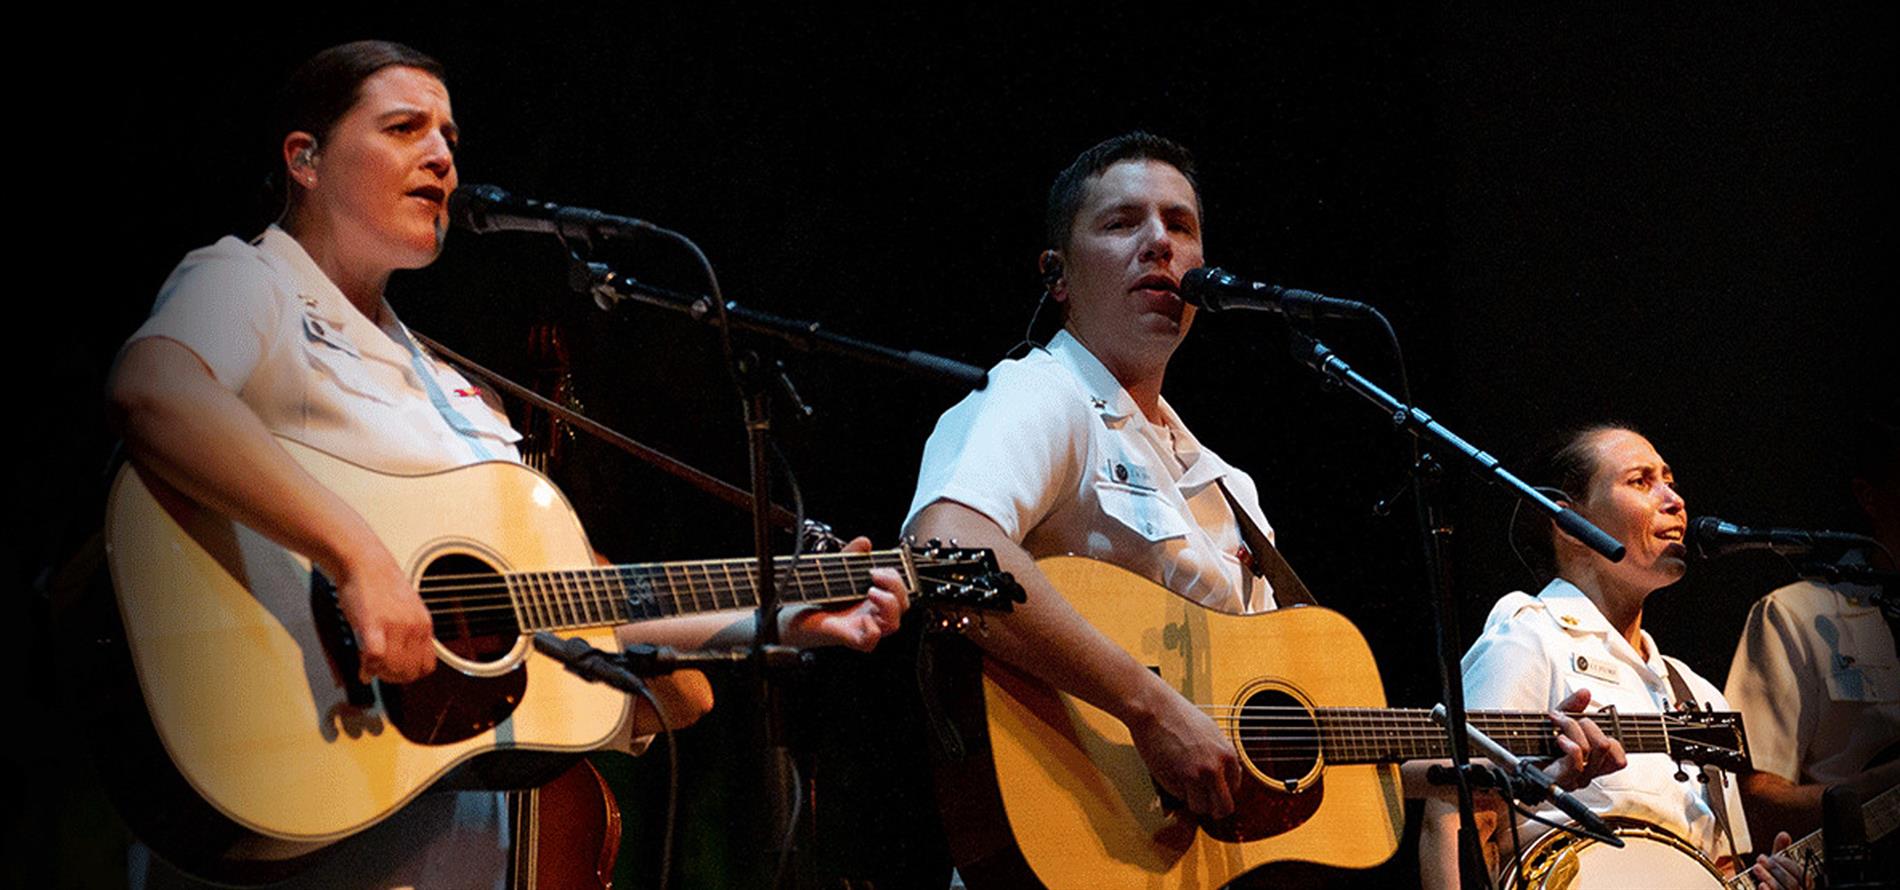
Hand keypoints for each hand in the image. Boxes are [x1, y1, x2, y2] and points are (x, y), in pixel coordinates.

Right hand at [332, 545, 436, 683]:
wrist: (365, 561)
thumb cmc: (381, 584)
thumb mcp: (407, 610)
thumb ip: (406, 636)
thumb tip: (397, 661)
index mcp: (424, 625)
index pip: (426, 666)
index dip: (410, 675)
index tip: (396, 673)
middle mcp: (414, 627)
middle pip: (409, 671)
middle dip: (393, 677)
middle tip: (379, 672)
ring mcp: (395, 626)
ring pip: (393, 668)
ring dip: (380, 673)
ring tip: (370, 667)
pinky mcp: (373, 624)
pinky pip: (375, 657)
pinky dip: (368, 667)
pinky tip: (362, 666)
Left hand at [781, 536, 907, 651]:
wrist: (794, 616)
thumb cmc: (817, 598)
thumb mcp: (836, 571)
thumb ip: (851, 555)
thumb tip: (865, 543)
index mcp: (873, 599)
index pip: (899, 589)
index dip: (895, 577)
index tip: (877, 566)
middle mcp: (871, 613)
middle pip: (902, 604)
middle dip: (896, 586)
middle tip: (875, 575)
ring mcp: (863, 627)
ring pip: (893, 624)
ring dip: (888, 604)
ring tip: (871, 592)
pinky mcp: (851, 638)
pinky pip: (870, 641)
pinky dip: (872, 632)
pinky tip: (864, 620)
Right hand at [1128, 689, 1242, 818]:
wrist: (1154, 709)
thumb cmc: (1178, 716)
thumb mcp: (1211, 732)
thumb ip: (1221, 755)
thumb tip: (1226, 777)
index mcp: (1228, 755)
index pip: (1235, 789)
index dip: (1221, 789)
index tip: (1210, 786)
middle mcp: (1214, 769)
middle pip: (1223, 809)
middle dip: (1212, 808)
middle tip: (1201, 800)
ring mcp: (1194, 777)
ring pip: (1200, 808)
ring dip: (1191, 801)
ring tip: (1182, 784)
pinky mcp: (1174, 781)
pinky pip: (1180, 798)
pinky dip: (1175, 791)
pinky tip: (1170, 772)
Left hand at [1542, 688, 1626, 789]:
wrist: (1507, 761)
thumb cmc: (1533, 745)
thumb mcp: (1555, 722)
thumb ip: (1572, 707)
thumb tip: (1585, 693)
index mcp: (1590, 764)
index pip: (1619, 759)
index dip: (1612, 739)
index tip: (1589, 726)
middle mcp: (1585, 774)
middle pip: (1605, 746)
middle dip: (1588, 724)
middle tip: (1568, 721)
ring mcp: (1574, 778)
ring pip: (1592, 749)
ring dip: (1574, 728)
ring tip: (1558, 727)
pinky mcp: (1559, 779)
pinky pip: (1577, 762)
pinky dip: (1570, 744)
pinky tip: (1559, 739)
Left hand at [1746, 831, 1812, 889]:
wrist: (1760, 889)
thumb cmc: (1773, 879)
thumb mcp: (1777, 864)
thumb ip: (1781, 851)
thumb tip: (1784, 835)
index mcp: (1804, 884)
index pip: (1803, 875)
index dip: (1789, 865)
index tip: (1774, 856)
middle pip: (1793, 883)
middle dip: (1776, 869)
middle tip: (1761, 859)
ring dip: (1769, 878)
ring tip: (1756, 867)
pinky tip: (1761, 885)